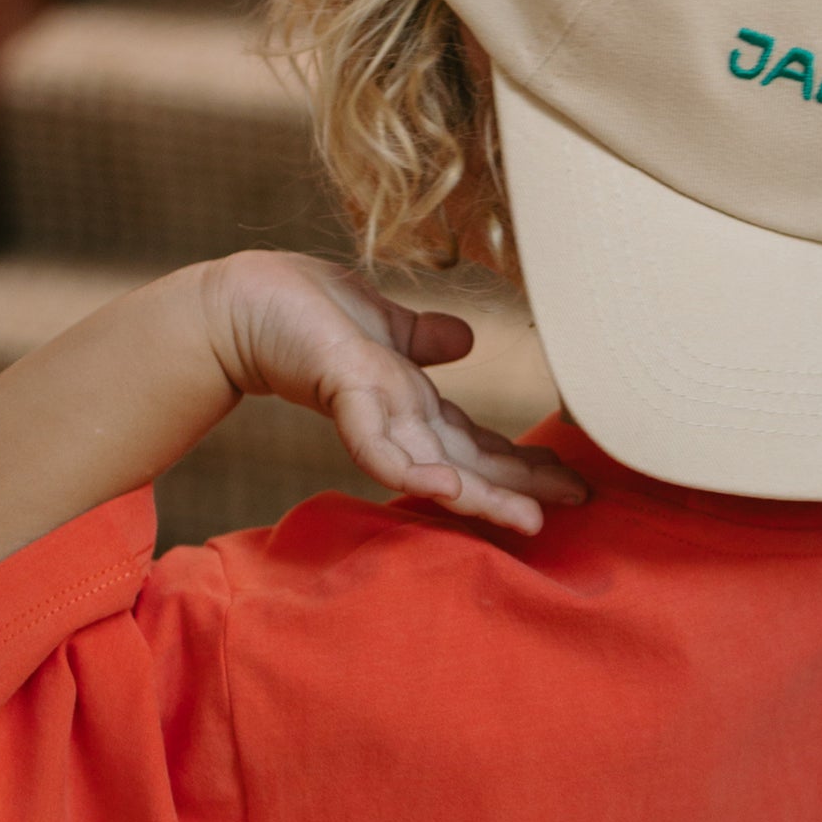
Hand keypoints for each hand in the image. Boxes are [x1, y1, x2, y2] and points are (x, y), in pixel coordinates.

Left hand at [201, 250, 587, 535]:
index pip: (479, 440)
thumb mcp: (383, 326)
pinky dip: (416, 468)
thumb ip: (423, 340)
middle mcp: (400, 419)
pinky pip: (382, 445)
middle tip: (579, 508)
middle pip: (472, 463)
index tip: (572, 476)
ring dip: (486, 497)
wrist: (242, 300)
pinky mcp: (345, 396)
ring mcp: (374, 414)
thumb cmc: (304, 310)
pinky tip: (449, 486)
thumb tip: (467, 339)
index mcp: (414, 404)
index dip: (524, 460)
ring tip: (532, 521)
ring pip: (438, 465)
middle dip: (525, 487)